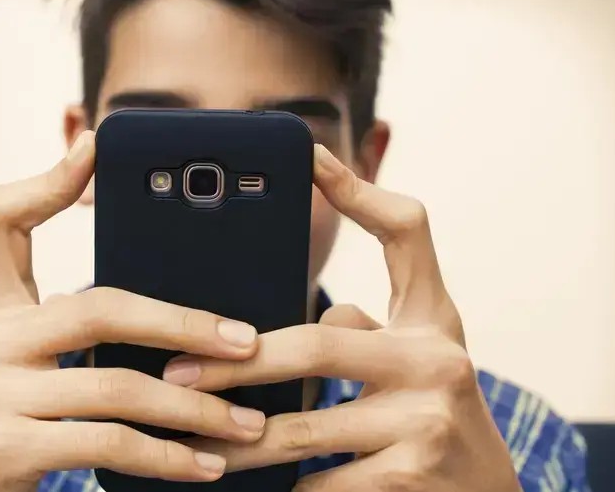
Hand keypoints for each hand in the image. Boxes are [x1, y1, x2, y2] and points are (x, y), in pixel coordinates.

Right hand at [0, 131, 266, 491]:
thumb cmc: (10, 433)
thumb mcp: (25, 366)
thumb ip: (72, 325)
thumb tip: (166, 302)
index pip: (1, 221)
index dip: (48, 181)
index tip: (99, 146)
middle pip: (98, 307)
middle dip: (185, 324)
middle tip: (248, 343)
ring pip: (116, 385)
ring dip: (195, 408)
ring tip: (247, 423)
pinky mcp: (1, 447)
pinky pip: (106, 442)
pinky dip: (167, 457)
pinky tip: (207, 465)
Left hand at [162, 145, 520, 491]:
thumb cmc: (438, 418)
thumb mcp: (423, 358)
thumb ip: (374, 325)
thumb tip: (314, 310)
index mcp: (433, 320)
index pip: (408, 233)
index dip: (360, 188)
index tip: (307, 155)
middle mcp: (438, 361)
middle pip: (316, 345)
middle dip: (235, 363)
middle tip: (176, 372)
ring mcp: (427, 424)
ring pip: (302, 429)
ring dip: (235, 438)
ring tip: (186, 436)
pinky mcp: (411, 481)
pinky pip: (318, 483)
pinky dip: (278, 488)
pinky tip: (242, 488)